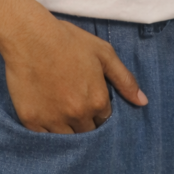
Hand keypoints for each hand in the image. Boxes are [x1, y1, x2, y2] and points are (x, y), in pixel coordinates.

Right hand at [2, 13, 147, 133]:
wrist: (30, 35)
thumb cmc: (68, 39)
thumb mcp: (103, 52)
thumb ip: (124, 79)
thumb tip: (142, 102)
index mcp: (97, 100)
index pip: (104, 119)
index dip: (97, 109)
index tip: (88, 97)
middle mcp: (77, 114)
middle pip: (87, 132)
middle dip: (84, 120)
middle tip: (74, 102)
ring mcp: (53, 120)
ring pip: (67, 139)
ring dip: (67, 128)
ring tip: (61, 108)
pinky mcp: (32, 121)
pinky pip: (44, 138)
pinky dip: (46, 129)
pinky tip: (45, 112)